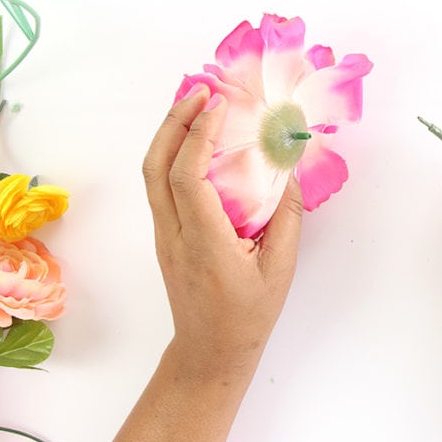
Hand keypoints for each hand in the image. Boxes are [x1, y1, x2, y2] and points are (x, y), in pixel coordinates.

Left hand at [142, 86, 303, 379]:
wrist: (210, 351)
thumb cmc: (248, 315)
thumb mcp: (280, 268)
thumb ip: (286, 216)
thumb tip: (290, 170)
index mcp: (204, 241)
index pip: (187, 176)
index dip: (198, 135)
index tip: (220, 104)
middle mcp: (175, 233)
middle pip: (155, 165)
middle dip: (174, 121)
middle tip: (200, 89)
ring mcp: (164, 234)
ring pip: (151, 173)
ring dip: (169, 133)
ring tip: (194, 103)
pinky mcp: (165, 235)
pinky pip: (161, 184)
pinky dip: (172, 153)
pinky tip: (195, 140)